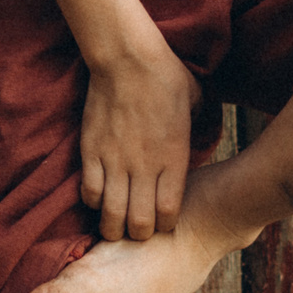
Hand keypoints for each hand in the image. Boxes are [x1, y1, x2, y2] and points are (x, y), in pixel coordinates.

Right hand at [78, 38, 196, 240]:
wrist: (128, 58)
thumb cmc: (166, 77)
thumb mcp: (197, 105)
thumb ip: (198, 131)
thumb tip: (203, 140)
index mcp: (174, 159)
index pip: (169, 215)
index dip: (165, 226)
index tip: (163, 221)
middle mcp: (144, 167)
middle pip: (139, 225)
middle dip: (139, 234)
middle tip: (137, 228)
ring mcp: (115, 161)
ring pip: (110, 215)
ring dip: (113, 225)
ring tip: (115, 222)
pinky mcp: (91, 152)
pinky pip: (89, 192)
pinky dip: (94, 202)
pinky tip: (100, 196)